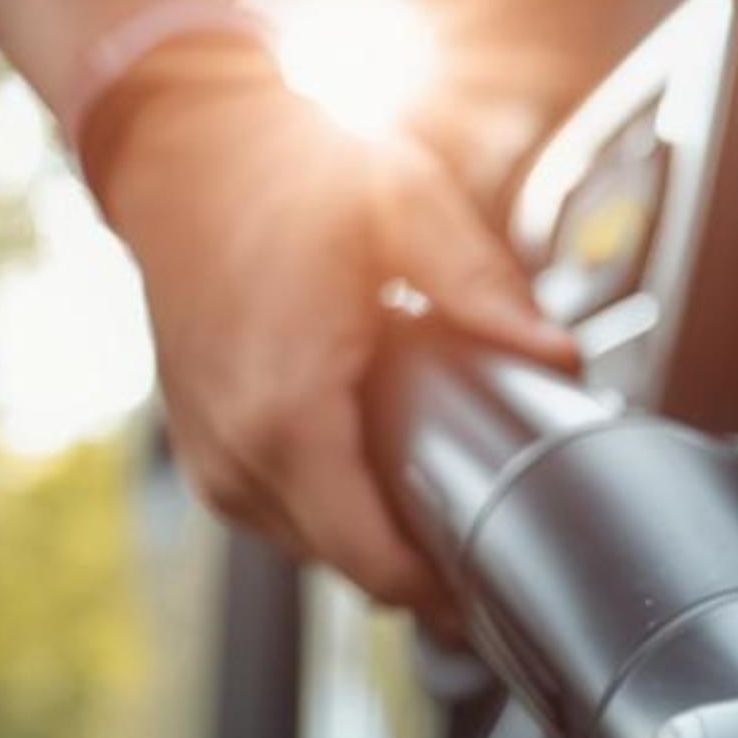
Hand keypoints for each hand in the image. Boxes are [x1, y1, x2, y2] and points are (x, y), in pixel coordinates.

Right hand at [98, 72, 577, 621]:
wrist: (181, 144)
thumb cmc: (285, 170)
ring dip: (366, 532)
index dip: (441, 593)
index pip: (373, 563)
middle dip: (415, 562)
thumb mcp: (404, 206)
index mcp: (288, 413)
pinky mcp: (198, 447)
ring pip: (308, 547)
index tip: (493, 594)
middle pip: (346, 566)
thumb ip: (483, 286)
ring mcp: (208, 455)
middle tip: (484, 529)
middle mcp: (237, 452)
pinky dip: (324, 503)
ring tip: (428, 485)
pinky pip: (273, 513)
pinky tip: (368, 459)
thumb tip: (556, 355)